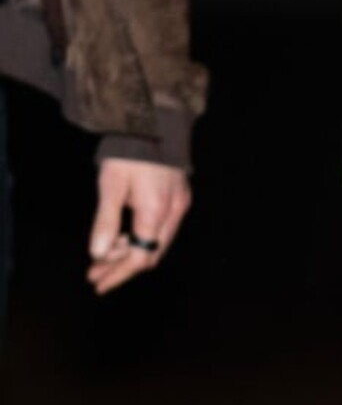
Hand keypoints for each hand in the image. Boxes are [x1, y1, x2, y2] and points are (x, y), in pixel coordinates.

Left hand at [89, 160, 190, 295]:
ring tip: (104, 257)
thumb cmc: (130, 152)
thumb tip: (98, 253)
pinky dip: (143, 239)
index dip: (118, 273)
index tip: (98, 281)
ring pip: (158, 243)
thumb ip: (106, 221)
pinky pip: (163, 230)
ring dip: (131, 253)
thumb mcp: (111, 185)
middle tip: (96, 274)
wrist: (154, 123)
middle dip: (122, 267)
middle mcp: (174, 212)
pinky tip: (124, 237)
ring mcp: (180, 205)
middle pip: (151, 254)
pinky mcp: (180, 197)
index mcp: (156, 211)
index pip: (140, 257)